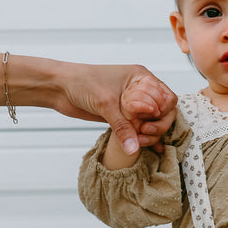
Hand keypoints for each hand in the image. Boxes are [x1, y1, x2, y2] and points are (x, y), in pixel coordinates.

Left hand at [53, 63, 176, 154]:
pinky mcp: (122, 117)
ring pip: (152, 123)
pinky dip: (142, 139)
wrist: (59, 87)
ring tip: (139, 142)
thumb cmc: (82, 82)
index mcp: (141, 78)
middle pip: (163, 112)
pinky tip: (145, 148)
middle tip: (144, 133)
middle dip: (158, 126)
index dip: (163, 112)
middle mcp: (140, 91)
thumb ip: (122, 127)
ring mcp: (132, 104)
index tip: (148, 121)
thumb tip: (134, 149)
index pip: (167, 98)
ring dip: (150, 135)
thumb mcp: (106, 104)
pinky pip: (138, 129)